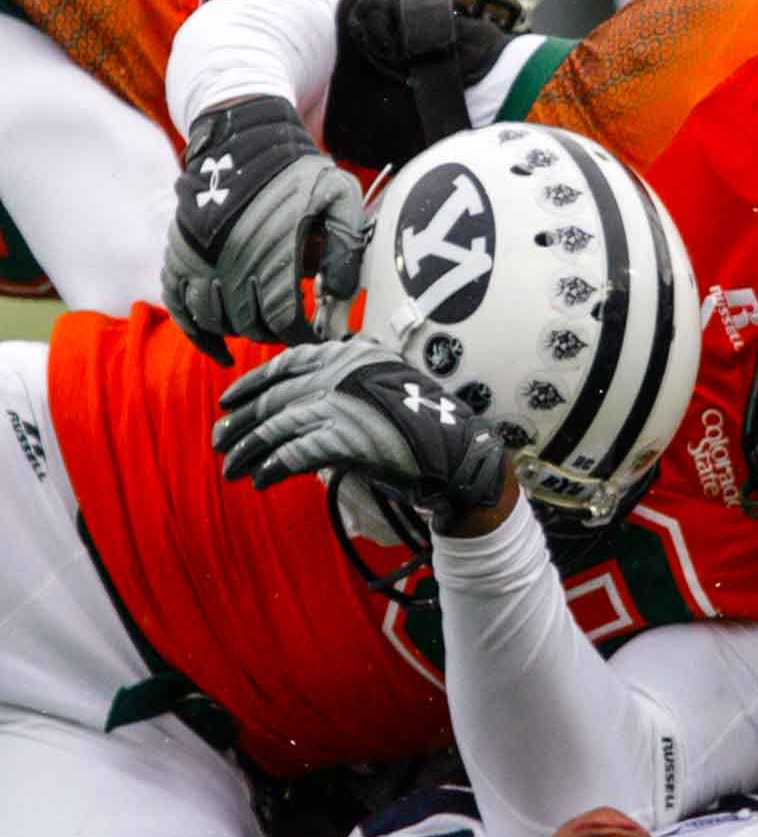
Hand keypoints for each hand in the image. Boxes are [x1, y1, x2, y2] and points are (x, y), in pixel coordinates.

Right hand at [162, 97, 364, 365]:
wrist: (243, 133)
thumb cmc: (299, 170)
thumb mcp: (339, 196)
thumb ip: (346, 246)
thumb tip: (339, 295)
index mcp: (273, 249)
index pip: (285, 319)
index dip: (302, 339)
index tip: (317, 341)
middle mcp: (232, 257)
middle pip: (251, 325)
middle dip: (276, 335)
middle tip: (294, 328)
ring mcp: (200, 255)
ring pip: (216, 321)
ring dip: (242, 332)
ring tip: (265, 326)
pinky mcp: (178, 252)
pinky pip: (179, 307)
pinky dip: (198, 334)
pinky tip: (221, 351)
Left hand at [213, 339, 505, 529]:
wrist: (459, 455)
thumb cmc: (425, 428)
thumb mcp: (381, 392)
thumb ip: (344, 393)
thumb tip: (303, 414)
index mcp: (349, 356)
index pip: (287, 363)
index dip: (253, 384)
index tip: (228, 402)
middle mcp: (340, 373)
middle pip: (276, 397)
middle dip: (242, 422)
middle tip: (219, 441)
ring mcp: (340, 404)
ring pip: (277, 427)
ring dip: (249, 450)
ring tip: (231, 468)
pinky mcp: (343, 438)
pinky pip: (293, 454)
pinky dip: (272, 468)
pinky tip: (259, 480)